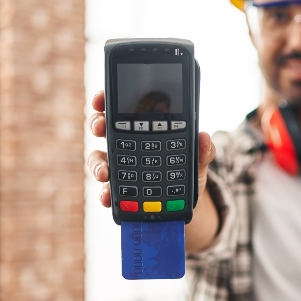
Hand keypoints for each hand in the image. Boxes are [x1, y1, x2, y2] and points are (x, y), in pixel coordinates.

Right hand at [85, 90, 215, 207]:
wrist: (183, 202)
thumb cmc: (185, 173)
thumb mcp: (197, 160)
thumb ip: (202, 149)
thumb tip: (204, 137)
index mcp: (143, 130)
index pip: (122, 109)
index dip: (106, 100)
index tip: (101, 99)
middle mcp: (126, 145)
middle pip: (103, 129)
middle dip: (96, 124)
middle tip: (100, 127)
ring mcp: (119, 167)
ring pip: (98, 160)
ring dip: (97, 164)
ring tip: (104, 172)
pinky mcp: (117, 190)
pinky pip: (105, 189)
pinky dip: (105, 193)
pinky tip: (109, 196)